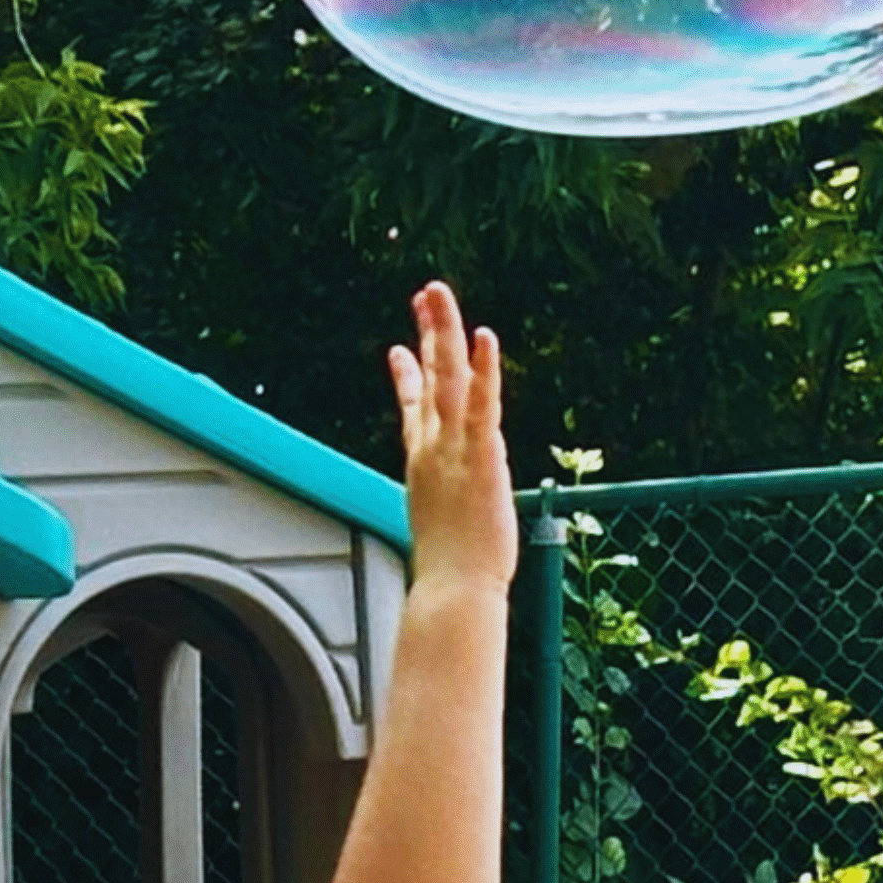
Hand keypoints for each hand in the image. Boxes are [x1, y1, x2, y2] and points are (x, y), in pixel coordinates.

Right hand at [388, 281, 511, 592]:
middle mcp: (432, 448)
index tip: (398, 350)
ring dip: (443, 332)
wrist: (455, 590)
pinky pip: (481, 402)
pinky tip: (483, 336)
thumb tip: (446, 523)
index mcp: (424, 464)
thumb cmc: (455, 571)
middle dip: (427, 334)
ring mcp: (452, 448)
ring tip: (437, 292)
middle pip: (428, 379)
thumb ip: (445, 512)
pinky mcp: (481, 455)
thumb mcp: (445, 528)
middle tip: (426, 295)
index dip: (407, 377)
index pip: (413, 410)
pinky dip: (483, 368)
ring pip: (447, 378)